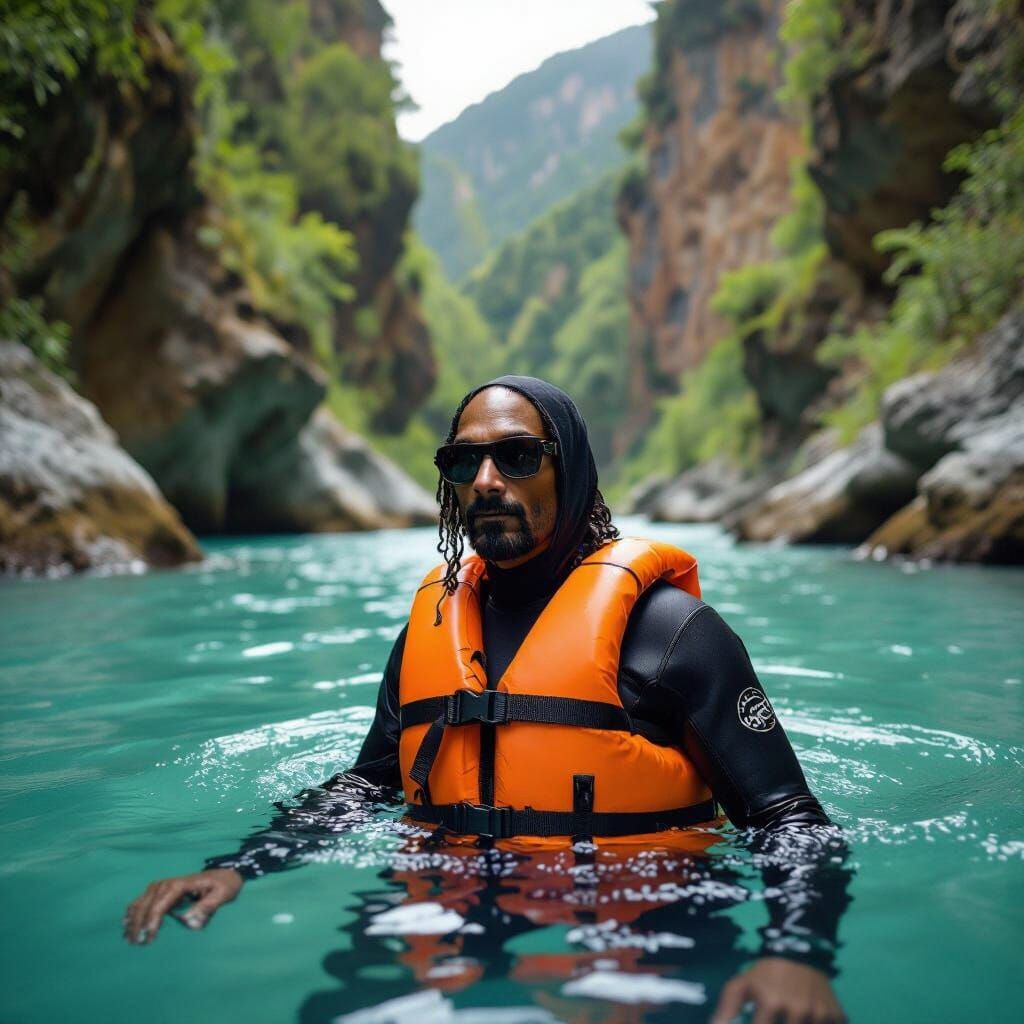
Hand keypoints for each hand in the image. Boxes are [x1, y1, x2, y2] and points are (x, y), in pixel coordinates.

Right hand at [123, 868, 242, 944]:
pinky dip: (132, 913)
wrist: (223, 875)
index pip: (159, 905)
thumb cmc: (223, 886)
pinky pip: (141, 902)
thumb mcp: (222, 895)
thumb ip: (207, 908)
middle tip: (136, 944)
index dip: (151, 922)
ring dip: (132, 921)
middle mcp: (166, 884)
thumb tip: (189, 922)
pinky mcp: (159, 892)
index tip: (148, 939)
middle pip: (145, 905)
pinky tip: (126, 926)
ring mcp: (161, 887)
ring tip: (129, 940)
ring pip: (139, 903)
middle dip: (138, 925)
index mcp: (179, 885)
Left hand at [711, 957, 844, 1023]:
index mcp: (771, 1002)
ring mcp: (819, 1013)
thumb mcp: (743, 984)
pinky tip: (811, 1020)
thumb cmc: (766, 973)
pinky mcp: (837, 1014)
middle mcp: (797, 1009)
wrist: (799, 949)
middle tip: (777, 1018)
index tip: (758, 1022)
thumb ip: (728, 1008)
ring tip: (791, 1017)